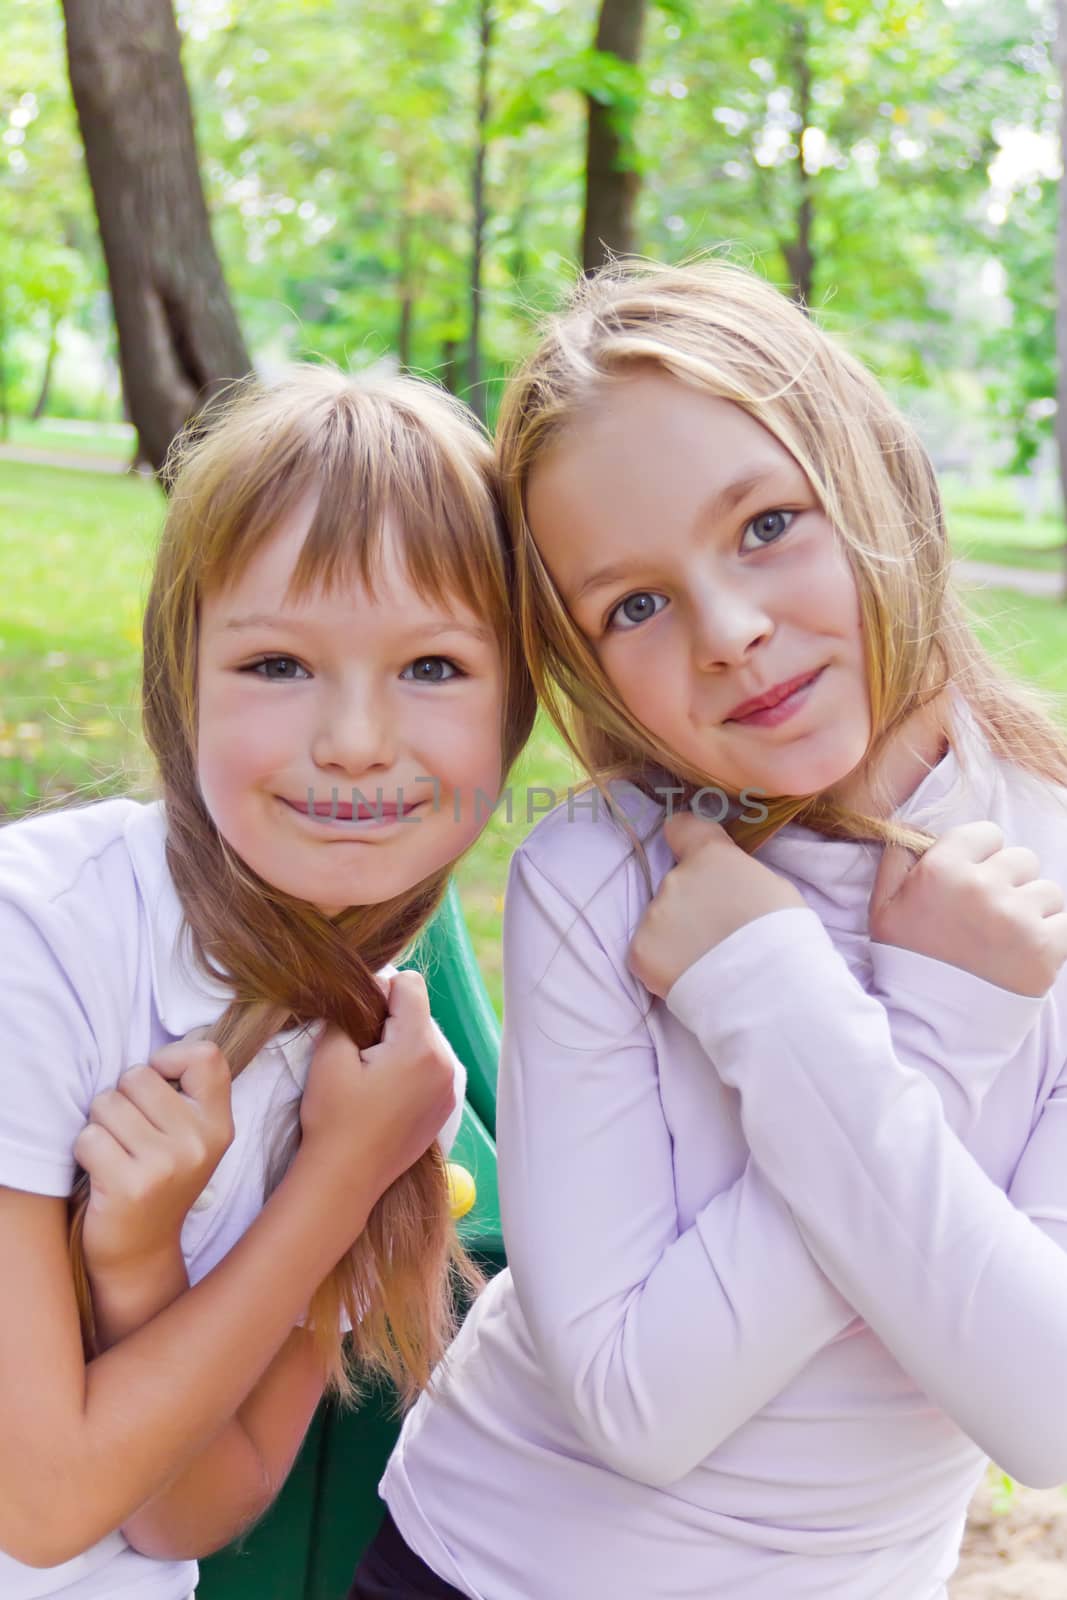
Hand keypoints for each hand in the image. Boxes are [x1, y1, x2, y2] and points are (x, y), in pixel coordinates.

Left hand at [74, 1039, 234, 1282]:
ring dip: (100, 1124)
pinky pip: (88, 1137)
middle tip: (131, 1132)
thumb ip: (186, 1092)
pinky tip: (102, 1172)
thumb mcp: (192, 1136)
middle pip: (138, 1076)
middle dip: (122, 1097)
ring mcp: (166, 1165)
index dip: (169, 1060)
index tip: (160, 1086)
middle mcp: (199, 1142)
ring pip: (107, 1104)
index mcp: (219, 1124)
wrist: (142, 1251)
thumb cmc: (159, 1178)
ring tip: (117, 1152)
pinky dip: (86, 1151)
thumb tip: (167, 1046)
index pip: (205, 1055)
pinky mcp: (129, 1185)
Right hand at [296, 971, 455, 1205]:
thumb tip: (360, 995)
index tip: (358, 1022)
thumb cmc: (334, 1117)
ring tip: (371, 1075)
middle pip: (419, 1011)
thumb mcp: (329, 1055)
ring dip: (400, 1044)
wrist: (345, 1178)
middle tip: (360, 1053)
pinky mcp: (445, 1107)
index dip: (379, 991)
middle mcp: (444, 1063)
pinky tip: (384, 1093)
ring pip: (425, 1038)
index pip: (410, 985)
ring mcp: (449, 1088)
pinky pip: (431, 1066)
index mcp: (419, 1046)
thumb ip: (348, 1013)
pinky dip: (410, 1068)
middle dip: (390, 1020)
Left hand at [628, 812, 805, 999]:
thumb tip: (725, 884)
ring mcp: (653, 916)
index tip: (693, 858)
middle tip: (719, 934)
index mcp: (710, 856)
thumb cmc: (783, 936)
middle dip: (692, 906)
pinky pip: (648, 953)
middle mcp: (674, 879)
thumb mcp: (772, 887)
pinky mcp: (640, 952)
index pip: (681, 828)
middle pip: (677, 886)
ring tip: (709, 961)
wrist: (767, 990)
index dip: (686, 842)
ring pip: (661, 921)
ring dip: (678, 936)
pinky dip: (664, 964)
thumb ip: (738, 876)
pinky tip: (691, 976)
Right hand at [870, 820, 1066, 997]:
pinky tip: (1027, 952)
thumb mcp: (882, 908)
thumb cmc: (905, 965)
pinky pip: (1066, 922)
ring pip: (1048, 891)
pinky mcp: (1047, 949)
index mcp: (942, 870)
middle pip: (1022, 860)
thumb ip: (898, 860)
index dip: (981, 856)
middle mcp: (983, 887)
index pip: (986, 833)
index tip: (973, 881)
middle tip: (990, 916)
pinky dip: (1053, 935)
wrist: (930, 1027)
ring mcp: (1018, 918)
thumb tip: (914, 830)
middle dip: (1009, 882)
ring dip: (1033, 910)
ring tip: (1008, 939)